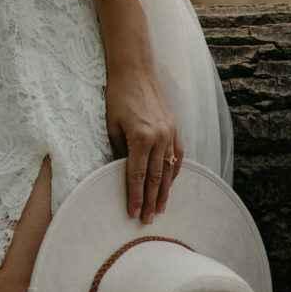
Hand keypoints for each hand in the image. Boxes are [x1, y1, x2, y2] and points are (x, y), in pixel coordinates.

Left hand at [105, 61, 180, 224]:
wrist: (134, 71)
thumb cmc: (118, 96)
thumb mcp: (112, 126)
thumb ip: (120, 152)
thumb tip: (124, 174)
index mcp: (141, 137)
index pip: (138, 176)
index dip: (135, 197)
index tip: (133, 214)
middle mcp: (159, 137)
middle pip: (156, 178)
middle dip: (151, 201)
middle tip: (148, 220)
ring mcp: (170, 133)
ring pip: (169, 170)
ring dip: (165, 192)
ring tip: (161, 209)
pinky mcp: (175, 128)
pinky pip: (178, 155)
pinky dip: (175, 172)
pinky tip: (171, 184)